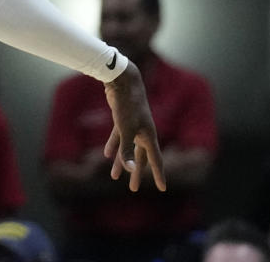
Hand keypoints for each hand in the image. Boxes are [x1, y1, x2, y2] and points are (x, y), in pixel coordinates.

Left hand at [102, 62, 167, 191]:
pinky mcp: (122, 119)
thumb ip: (127, 149)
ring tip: (114, 177)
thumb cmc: (126, 104)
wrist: (121, 80)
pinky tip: (107, 155)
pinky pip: (119, 137)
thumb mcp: (125, 128)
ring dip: (122, 162)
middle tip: (134, 189)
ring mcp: (133, 126)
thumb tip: (130, 169)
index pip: (156, 160)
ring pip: (128, 148)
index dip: (158, 174)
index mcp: (149, 136)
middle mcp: (143, 132)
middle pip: (141, 157)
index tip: (162, 188)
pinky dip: (114, 145)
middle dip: (137, 173)